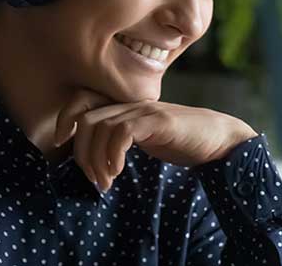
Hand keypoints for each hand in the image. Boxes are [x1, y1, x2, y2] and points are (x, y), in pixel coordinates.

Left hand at [53, 88, 258, 191]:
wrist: (219, 138)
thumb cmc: (182, 142)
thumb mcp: (145, 139)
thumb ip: (122, 139)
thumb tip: (95, 159)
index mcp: (126, 107)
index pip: (82, 100)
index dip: (65, 118)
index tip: (61, 143)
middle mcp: (132, 104)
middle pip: (86, 119)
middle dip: (81, 153)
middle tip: (95, 179)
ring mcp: (145, 111)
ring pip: (100, 127)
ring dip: (96, 160)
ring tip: (107, 182)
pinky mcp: (159, 121)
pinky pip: (123, 132)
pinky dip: (113, 154)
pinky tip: (118, 171)